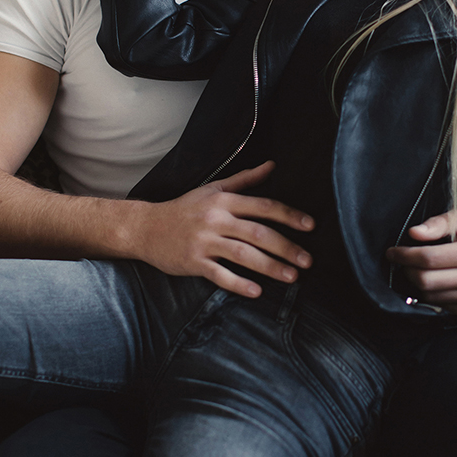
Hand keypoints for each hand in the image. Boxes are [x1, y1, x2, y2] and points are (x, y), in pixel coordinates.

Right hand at [131, 161, 312, 296]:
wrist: (146, 227)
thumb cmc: (184, 208)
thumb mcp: (214, 189)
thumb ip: (245, 180)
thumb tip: (272, 166)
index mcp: (224, 201)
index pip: (264, 207)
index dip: (289, 215)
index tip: (310, 226)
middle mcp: (216, 220)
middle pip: (258, 233)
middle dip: (286, 247)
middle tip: (308, 260)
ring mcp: (204, 242)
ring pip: (243, 255)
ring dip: (269, 267)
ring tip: (291, 277)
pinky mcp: (193, 262)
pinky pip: (219, 275)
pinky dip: (238, 284)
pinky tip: (257, 291)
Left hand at [386, 210, 456, 315]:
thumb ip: (437, 223)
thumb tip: (414, 233)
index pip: (429, 258)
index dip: (405, 256)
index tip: (393, 252)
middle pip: (427, 281)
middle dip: (408, 270)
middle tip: (403, 261)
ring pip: (432, 296)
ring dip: (419, 284)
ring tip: (421, 269)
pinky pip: (442, 306)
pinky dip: (433, 294)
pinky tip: (437, 280)